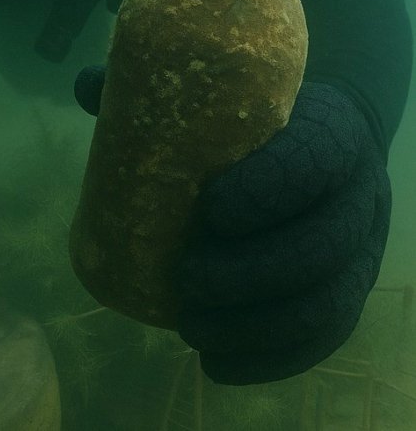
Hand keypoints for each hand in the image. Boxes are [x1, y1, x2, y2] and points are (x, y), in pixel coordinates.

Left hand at [176, 82, 390, 382]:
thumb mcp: (231, 95)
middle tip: (187, 278)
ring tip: (190, 325)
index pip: (315, 162)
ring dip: (255, 325)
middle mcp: (360, 195)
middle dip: (250, 272)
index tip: (209, 208)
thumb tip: (86, 85)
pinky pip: (321, 339)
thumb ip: (166, 92)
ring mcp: (361, 252)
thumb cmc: (261, 117)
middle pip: (320, 246)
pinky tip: (216, 361)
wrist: (328, 142)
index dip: (267, 190)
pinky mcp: (349, 295)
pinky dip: (269, 359)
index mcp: (333, 131)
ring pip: (324, 304)